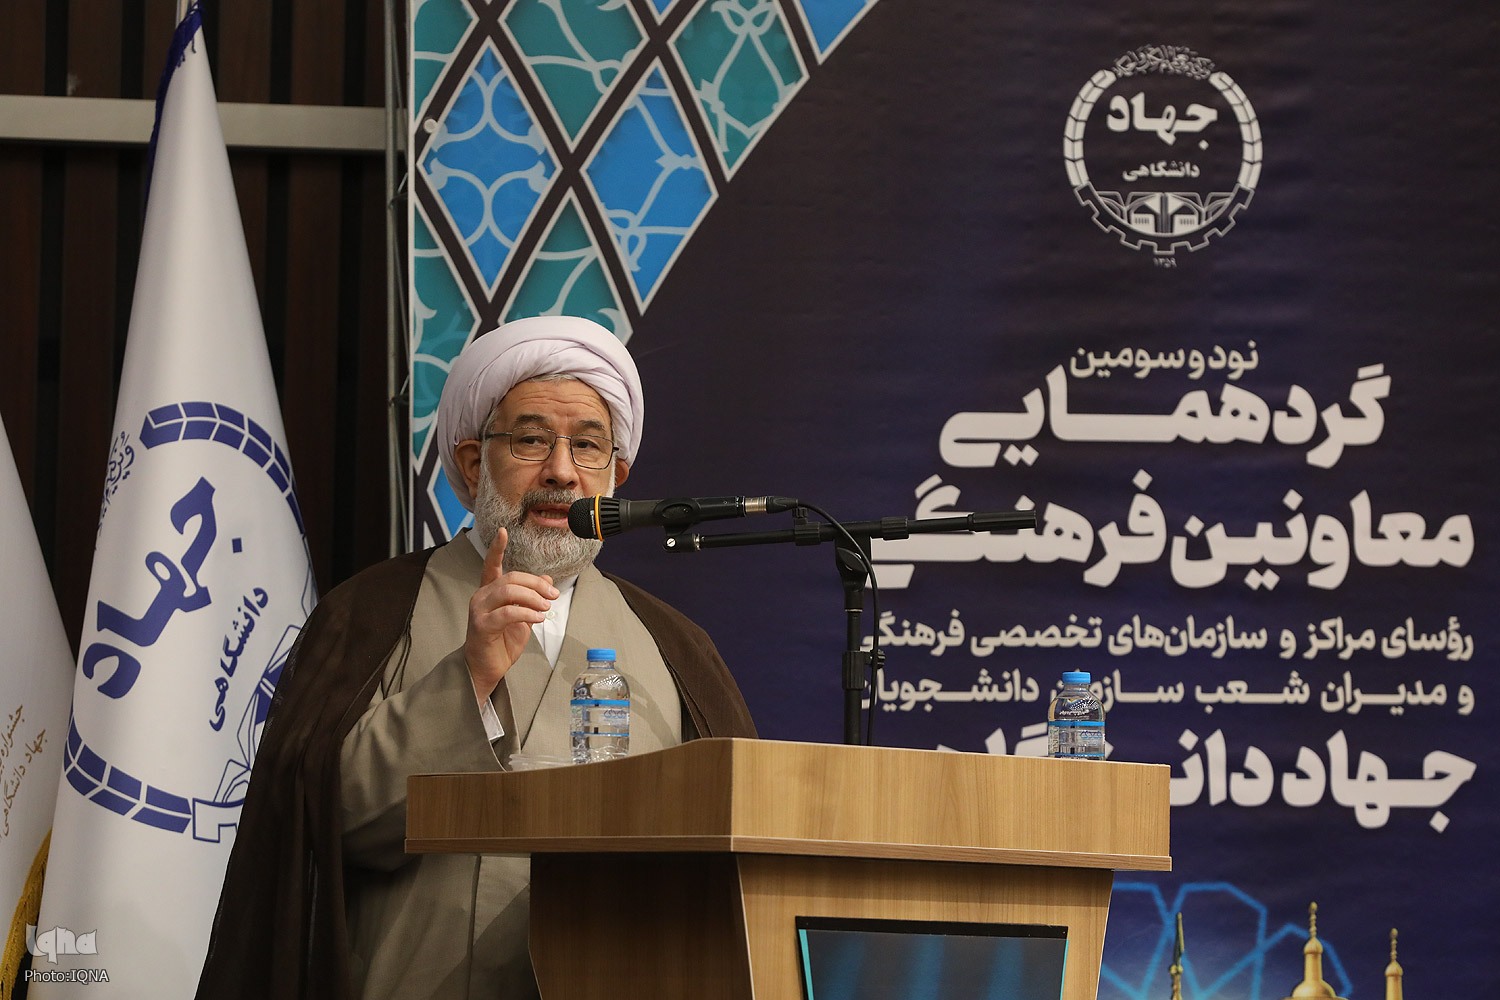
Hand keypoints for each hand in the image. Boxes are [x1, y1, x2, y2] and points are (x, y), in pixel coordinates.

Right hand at [465, 527, 558, 700]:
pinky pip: (508, 612)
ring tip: (546, 607)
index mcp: (490, 592)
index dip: (496, 548)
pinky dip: (527, 613)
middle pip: (510, 578)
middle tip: (553, 595)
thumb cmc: (502, 642)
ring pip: (508, 592)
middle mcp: (481, 597)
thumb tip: (547, 580)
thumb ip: (532, 598)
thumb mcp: (524, 617)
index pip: (491, 565)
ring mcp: (479, 610)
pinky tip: (539, 618)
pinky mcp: (482, 625)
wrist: (487, 668)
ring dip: (533, 597)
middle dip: (535, 584)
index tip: (503, 531)